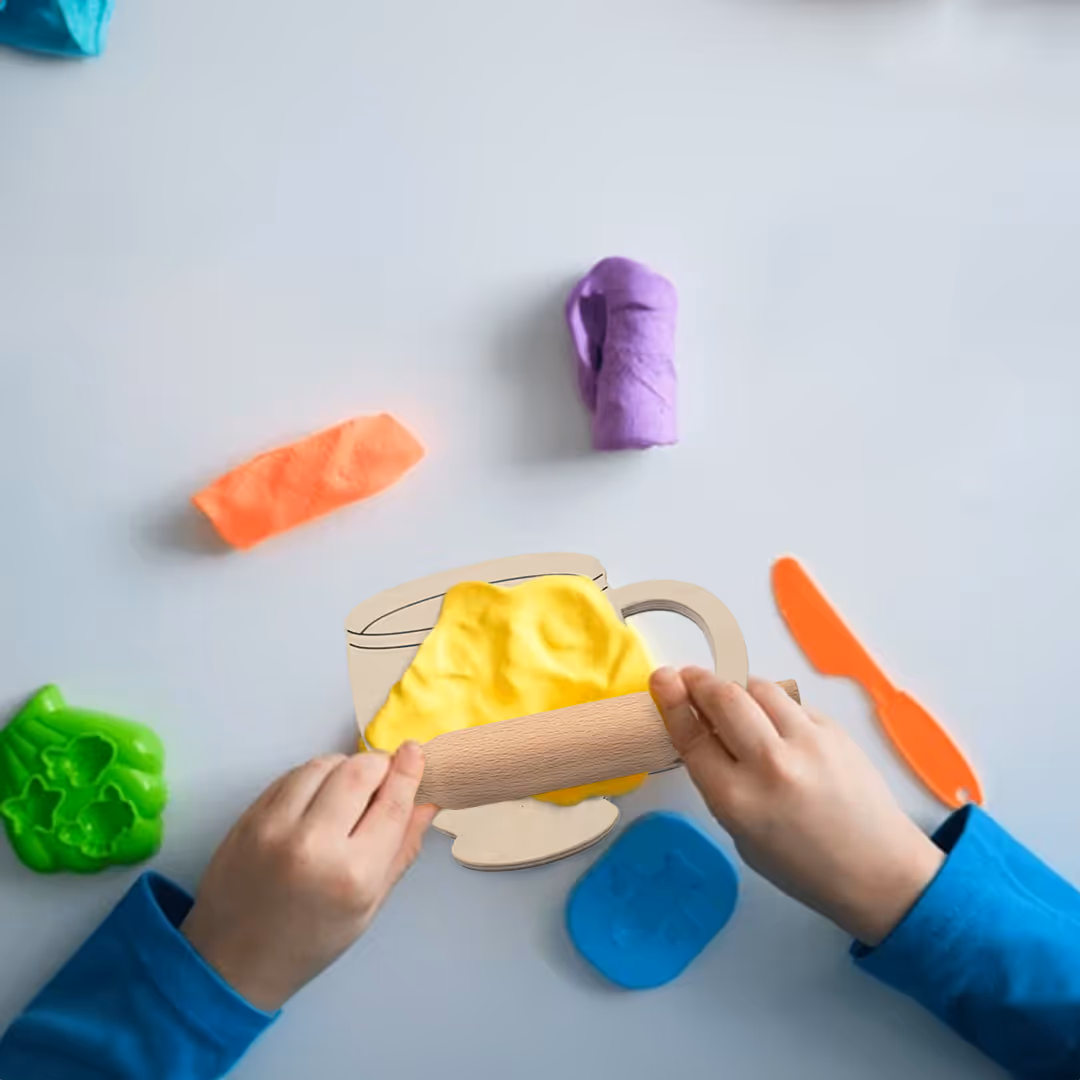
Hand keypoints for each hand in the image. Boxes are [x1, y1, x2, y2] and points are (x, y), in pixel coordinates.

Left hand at [181, 745, 436, 1010]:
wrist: (233, 961)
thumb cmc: (309, 941)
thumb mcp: (368, 907)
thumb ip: (402, 850)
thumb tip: (427, 802)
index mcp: (353, 875)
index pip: (392, 803)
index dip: (408, 771)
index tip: (415, 751)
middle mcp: (314, 844)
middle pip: (358, 771)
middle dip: (378, 764)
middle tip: (383, 774)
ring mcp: (276, 826)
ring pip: (323, 764)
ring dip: (344, 766)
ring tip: (348, 788)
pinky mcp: (250, 817)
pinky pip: (292, 775)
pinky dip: (313, 775)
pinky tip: (318, 796)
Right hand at [650, 668, 943, 944]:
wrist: (878, 871)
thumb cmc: (801, 866)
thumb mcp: (742, 834)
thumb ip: (720, 781)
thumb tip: (705, 730)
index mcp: (737, 800)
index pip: (692, 735)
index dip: (672, 702)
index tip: (662, 679)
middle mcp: (770, 764)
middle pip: (723, 698)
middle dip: (699, 680)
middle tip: (688, 677)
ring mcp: (807, 742)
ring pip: (759, 689)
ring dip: (736, 685)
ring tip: (729, 695)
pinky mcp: (834, 730)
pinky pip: (791, 703)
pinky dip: (773, 705)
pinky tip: (771, 721)